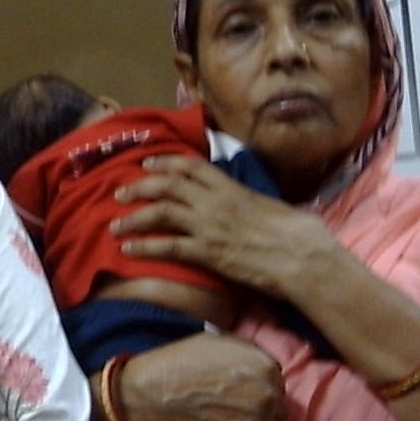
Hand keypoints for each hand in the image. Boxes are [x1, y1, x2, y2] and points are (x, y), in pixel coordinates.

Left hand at [111, 155, 340, 298]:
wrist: (304, 258)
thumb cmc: (297, 233)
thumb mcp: (269, 204)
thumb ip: (246, 199)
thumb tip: (240, 199)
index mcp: (231, 187)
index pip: (191, 166)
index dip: (165, 162)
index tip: (147, 163)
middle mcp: (215, 202)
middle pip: (168, 185)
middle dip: (140, 187)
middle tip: (120, 193)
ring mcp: (210, 226)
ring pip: (161, 212)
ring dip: (134, 218)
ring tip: (115, 225)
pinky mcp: (208, 252)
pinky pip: (168, 246)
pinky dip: (145, 247)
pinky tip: (128, 250)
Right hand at [119, 332, 284, 420]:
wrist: (153, 394)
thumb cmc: (180, 363)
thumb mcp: (217, 341)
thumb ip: (247, 352)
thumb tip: (259, 365)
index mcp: (265, 366)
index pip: (277, 382)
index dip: (259, 386)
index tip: (242, 391)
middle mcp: (268, 395)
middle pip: (279, 409)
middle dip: (261, 409)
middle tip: (236, 409)